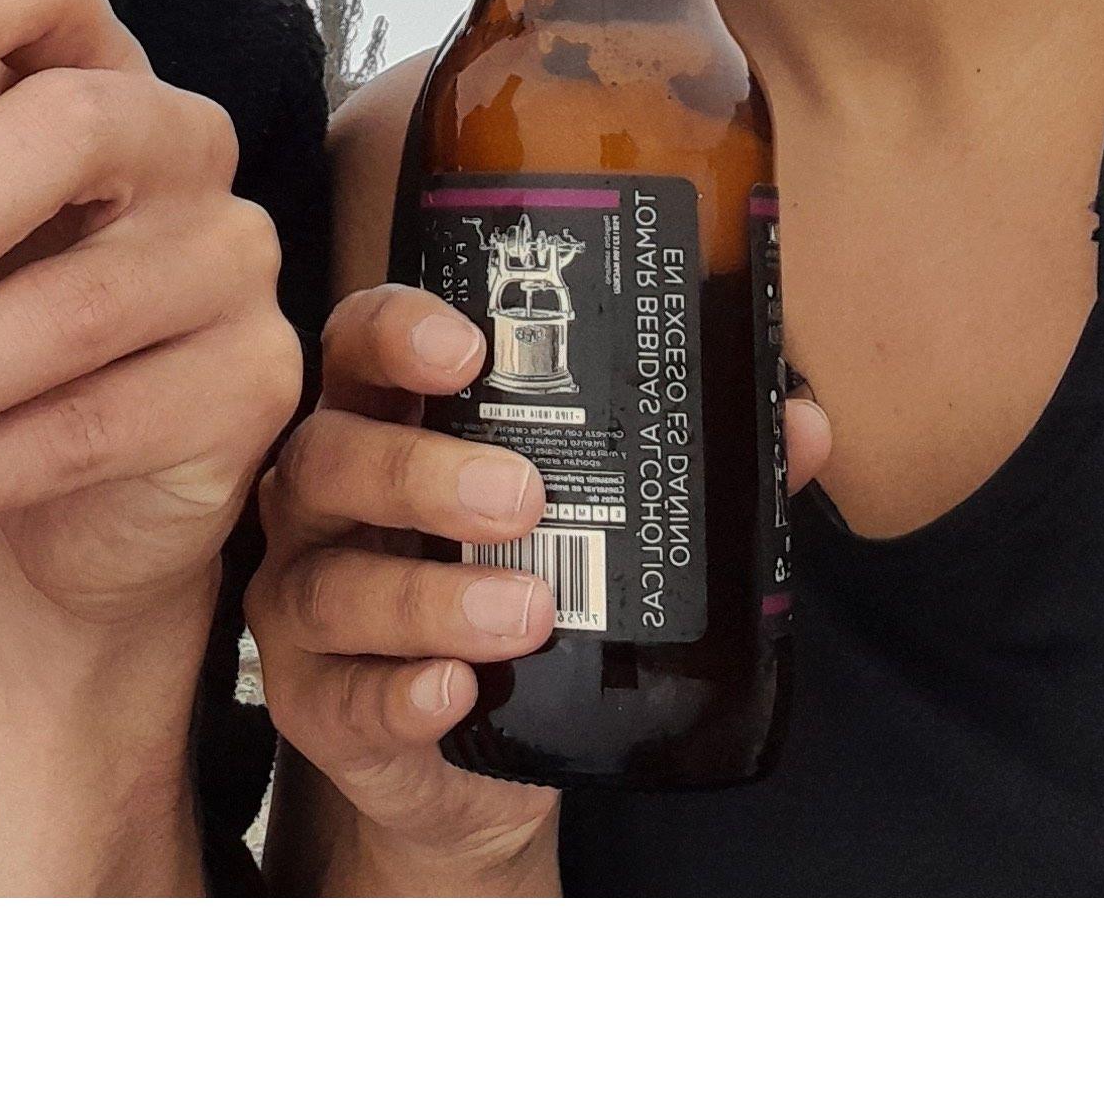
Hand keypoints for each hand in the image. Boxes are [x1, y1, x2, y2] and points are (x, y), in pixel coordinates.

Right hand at [250, 283, 832, 886]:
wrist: (469, 770)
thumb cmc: (520, 600)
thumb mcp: (588, 529)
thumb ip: (682, 471)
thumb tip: (798, 423)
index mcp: (385, 425)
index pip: (360, 347)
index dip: (399, 332)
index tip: (471, 346)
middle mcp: (324, 504)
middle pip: (333, 457)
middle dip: (422, 470)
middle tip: (523, 496)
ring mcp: (305, 604)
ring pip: (333, 581)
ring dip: (430, 595)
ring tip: (528, 611)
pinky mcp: (314, 705)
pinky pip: (343, 696)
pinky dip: (399, 692)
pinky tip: (453, 691)